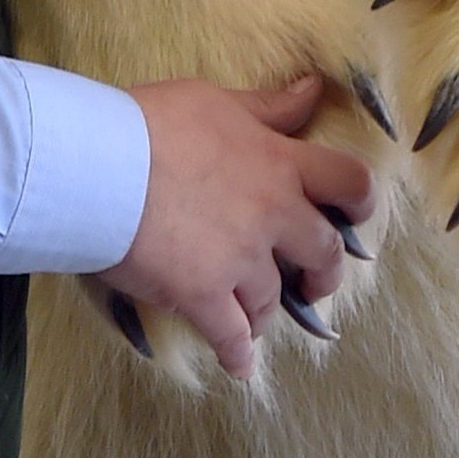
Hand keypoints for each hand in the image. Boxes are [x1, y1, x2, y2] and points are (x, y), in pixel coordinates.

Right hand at [100, 73, 374, 379]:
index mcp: (279, 163)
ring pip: (273, 300)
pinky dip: (237, 356)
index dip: (360, 202)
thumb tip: (313, 90)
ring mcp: (241, 260)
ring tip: (254, 319)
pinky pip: (232, 337)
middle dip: (322, 273)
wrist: (98, 166)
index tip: (354, 217)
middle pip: (323, 253)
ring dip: (268, 312)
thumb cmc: (149, 123)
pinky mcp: (205, 296)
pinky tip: (238, 367)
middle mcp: (273, 215)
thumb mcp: (215, 101)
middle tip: (311, 282)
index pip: (348, 182)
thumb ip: (267, 107)